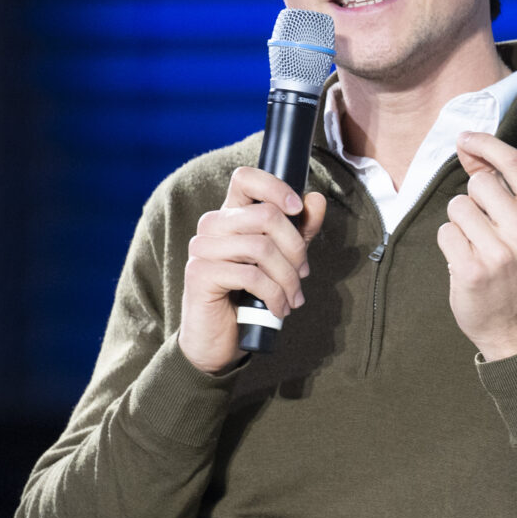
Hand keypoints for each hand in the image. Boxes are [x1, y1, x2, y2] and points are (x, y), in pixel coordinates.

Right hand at [178, 167, 326, 373]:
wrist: (220, 339)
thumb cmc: (249, 295)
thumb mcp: (282, 259)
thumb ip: (299, 230)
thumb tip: (316, 200)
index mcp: (231, 215)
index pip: (246, 178)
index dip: (276, 187)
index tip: (297, 208)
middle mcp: (212, 225)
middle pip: (266, 216)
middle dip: (295, 249)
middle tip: (303, 275)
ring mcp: (202, 247)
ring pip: (262, 248)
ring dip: (288, 278)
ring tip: (293, 298)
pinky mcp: (200, 273)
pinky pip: (251, 275)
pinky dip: (274, 294)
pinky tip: (278, 308)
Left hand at [439, 132, 516, 361]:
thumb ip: (501, 187)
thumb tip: (469, 147)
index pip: (515, 163)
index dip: (486, 143)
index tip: (465, 138)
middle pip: (479, 184)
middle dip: (472, 199)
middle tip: (484, 228)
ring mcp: (499, 253)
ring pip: (457, 207)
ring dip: (460, 224)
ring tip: (476, 247)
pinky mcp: (472, 270)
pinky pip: (445, 233)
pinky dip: (450, 244)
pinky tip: (465, 261)